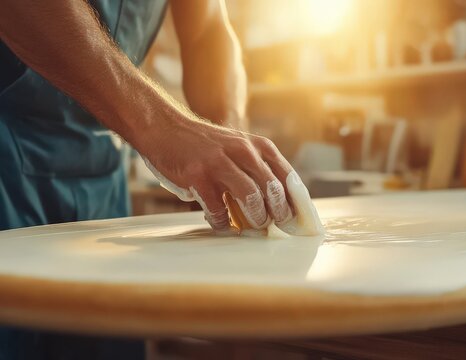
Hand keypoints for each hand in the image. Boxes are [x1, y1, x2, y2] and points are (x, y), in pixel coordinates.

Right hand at [139, 111, 293, 232]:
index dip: (295, 200)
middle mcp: (242, 151)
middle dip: (278, 212)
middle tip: (277, 223)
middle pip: (272, 188)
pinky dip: (223, 222)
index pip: (287, 176)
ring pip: (250, 198)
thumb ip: (259, 167)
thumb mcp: (240, 146)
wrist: (167, 129)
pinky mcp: (198, 177)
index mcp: (258, 145)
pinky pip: (218, 209)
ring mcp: (219, 163)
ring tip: (255, 224)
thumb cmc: (208, 145)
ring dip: (255, 217)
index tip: (297, 217)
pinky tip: (224, 223)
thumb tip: (281, 202)